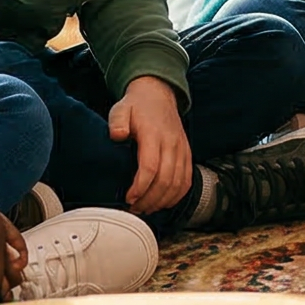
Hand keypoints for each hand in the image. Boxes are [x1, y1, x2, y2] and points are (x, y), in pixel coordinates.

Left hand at [107, 77, 195, 215]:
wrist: (159, 95)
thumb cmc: (137, 106)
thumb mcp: (121, 108)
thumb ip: (117, 121)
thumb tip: (117, 135)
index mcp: (154, 134)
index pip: (150, 167)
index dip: (140, 187)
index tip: (128, 197)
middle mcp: (171, 143)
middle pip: (166, 180)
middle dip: (149, 199)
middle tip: (134, 208)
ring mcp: (182, 150)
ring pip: (178, 183)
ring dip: (162, 201)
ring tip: (146, 208)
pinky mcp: (187, 154)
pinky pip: (187, 181)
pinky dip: (176, 196)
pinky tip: (163, 203)